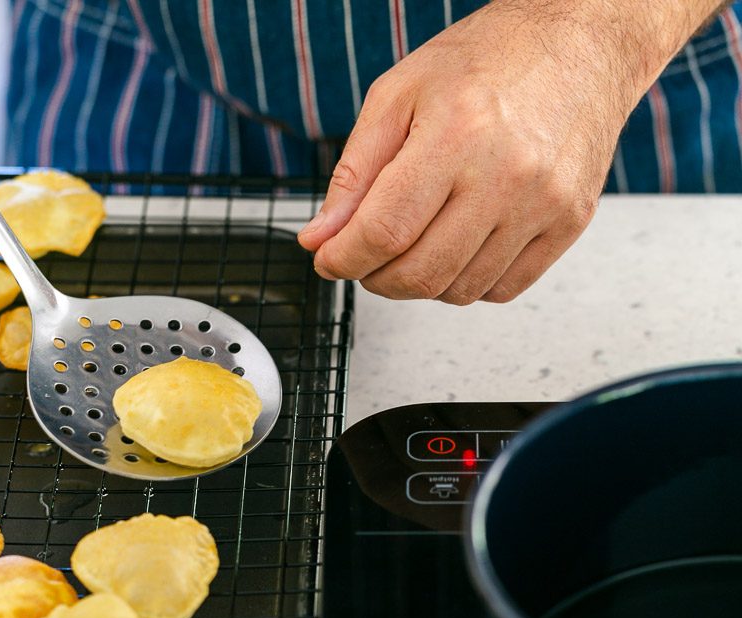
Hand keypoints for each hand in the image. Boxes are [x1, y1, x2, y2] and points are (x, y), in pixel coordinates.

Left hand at [296, 1, 679, 303]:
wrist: (580, 43)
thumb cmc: (490, 60)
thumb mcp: (399, 95)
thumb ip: (354, 172)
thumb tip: (321, 237)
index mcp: (458, 132)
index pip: (384, 231)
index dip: (344, 258)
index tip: (329, 259)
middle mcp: (507, 173)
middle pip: (420, 273)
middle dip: (376, 278)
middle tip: (367, 258)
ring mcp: (543, 204)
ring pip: (459, 290)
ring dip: (422, 283)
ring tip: (415, 244)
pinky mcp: (568, 223)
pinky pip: (502, 289)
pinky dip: (467, 282)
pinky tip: (459, 246)